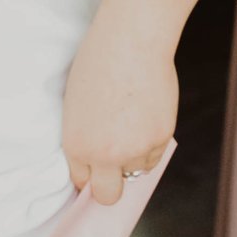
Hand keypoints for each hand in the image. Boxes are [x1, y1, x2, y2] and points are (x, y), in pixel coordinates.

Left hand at [60, 0, 177, 205]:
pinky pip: (155, 155)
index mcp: (76, 145)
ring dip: (135, 157)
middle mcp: (104, 155)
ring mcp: (134, 149)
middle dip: (110, 187)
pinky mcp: (160, 138)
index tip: (96, 170)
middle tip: (114, 167)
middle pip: (108, 195)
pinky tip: (146, 115)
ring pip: (137, 172)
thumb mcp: (76, 105)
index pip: (82, 181)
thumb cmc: (98, 63)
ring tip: (132, 122)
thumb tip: (97, 158)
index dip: (90, 174)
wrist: (130, 40)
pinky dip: (152, 143)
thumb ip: (85, 136)